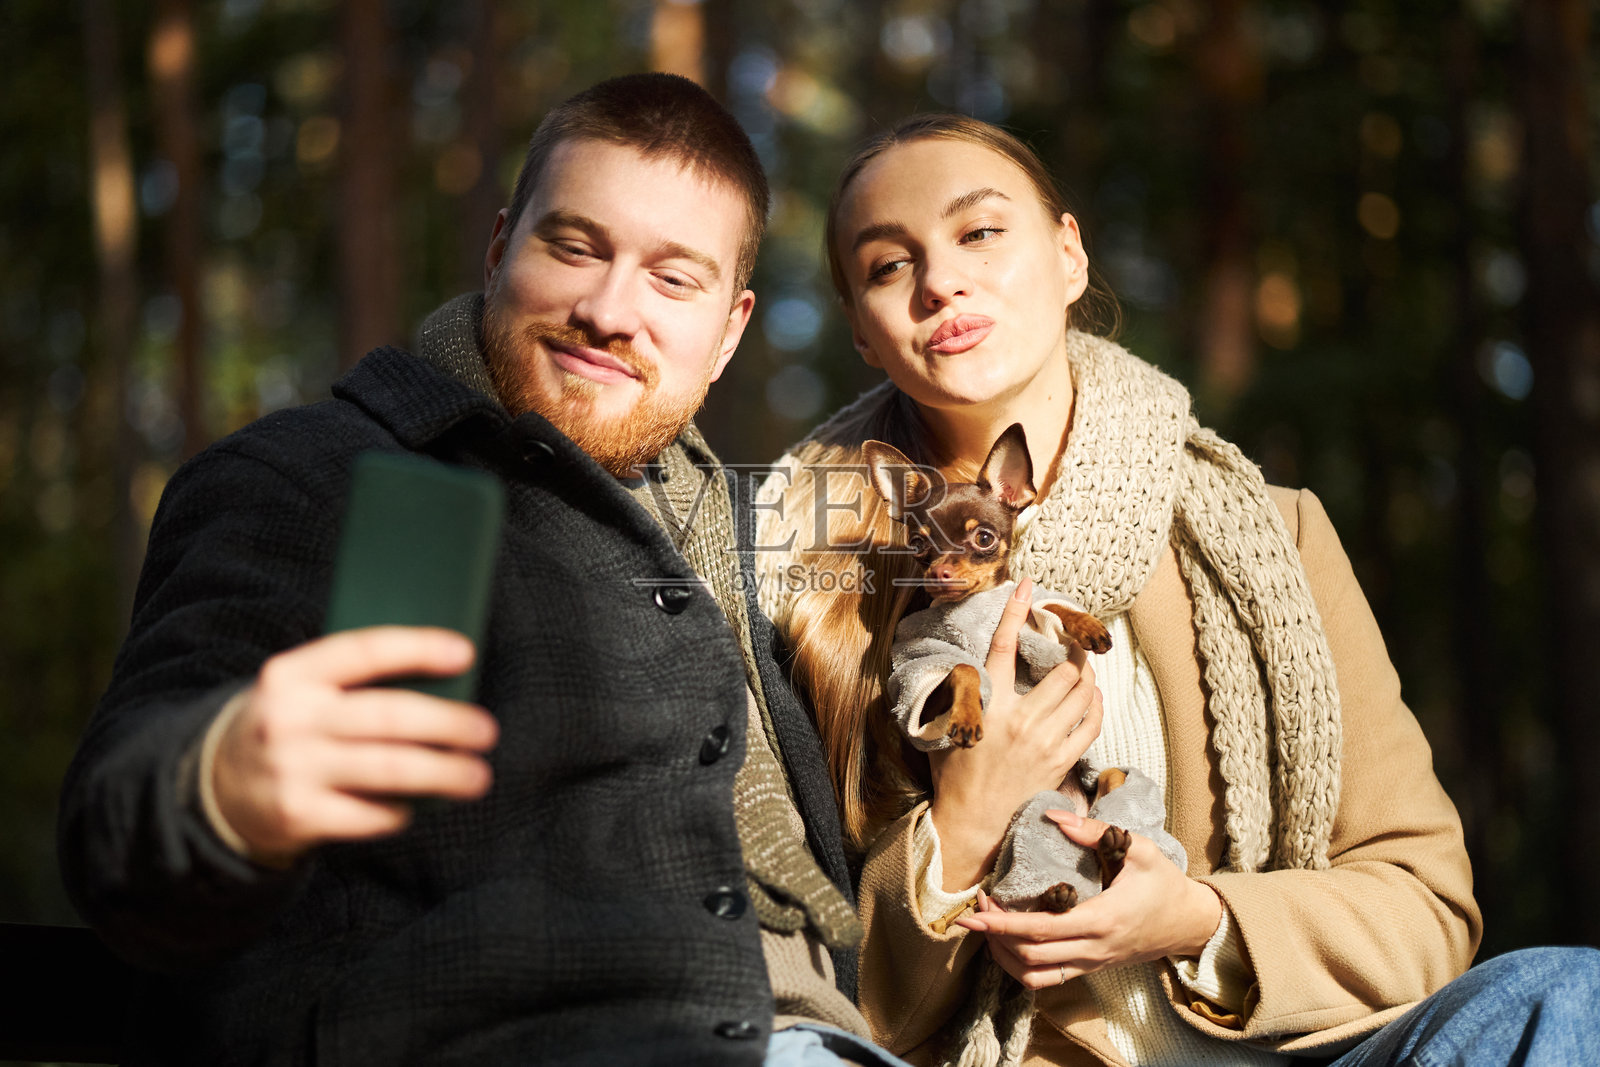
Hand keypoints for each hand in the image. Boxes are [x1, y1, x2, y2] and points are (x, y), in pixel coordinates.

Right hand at [211, 626, 499, 863]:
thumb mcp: (303, 690)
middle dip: (447, 724)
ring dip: (443, 772)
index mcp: (291, 674)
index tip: (465, 653)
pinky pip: (369, 814)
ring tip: (477, 776)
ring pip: (388, 769)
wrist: (214, 786)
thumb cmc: (290, 726)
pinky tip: (419, 805)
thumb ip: (355, 681)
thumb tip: (446, 680)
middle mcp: (289, 719)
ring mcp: (291, 770)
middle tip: (486, 731)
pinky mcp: (296, 815)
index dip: (417, 649)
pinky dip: (402, 810)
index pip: (363, 651)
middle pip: (388, 717)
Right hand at [928, 578, 1104, 888]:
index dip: (1016, 613)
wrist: (972, 822)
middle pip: (1062, 671)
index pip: (1004, 648)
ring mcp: (1045, 742)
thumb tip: (958, 666)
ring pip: (1082, 694)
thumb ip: (956, 695)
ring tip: (1083, 669)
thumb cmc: (955, 774)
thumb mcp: (946, 727)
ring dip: (1087, 676)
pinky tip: (1092, 698)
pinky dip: (1096, 706)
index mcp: (989, 707)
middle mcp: (1020, 721)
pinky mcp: (1061, 762)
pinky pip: (1092, 724)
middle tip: (1072, 644)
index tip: (1026, 586)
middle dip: (1071, 653)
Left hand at [954, 810, 1222, 989]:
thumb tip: (1054, 817)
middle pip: (1030, 957)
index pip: (1041, 931)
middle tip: (976, 910)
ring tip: (988, 929)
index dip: (1003, 924)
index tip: (977, 911)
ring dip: (1004, 956)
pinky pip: (1049, 979)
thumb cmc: (1164, 883)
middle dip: (995, 937)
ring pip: (1035, 977)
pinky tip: (1010, 945)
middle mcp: (1093, 949)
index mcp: (1102, 920)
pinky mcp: (1091, 968)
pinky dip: (1022, 967)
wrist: (1189, 923)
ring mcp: (1092, 963)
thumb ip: (1095, 833)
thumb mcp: (1139, 849)